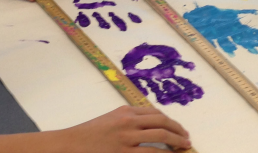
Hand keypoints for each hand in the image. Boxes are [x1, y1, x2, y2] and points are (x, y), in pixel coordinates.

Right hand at [58, 106, 191, 152]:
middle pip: (162, 122)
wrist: (71, 144)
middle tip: (186, 138)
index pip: (155, 113)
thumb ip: (128, 118)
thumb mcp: (110, 118)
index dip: (170, 120)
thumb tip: (149, 123)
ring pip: (161, 137)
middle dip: (178, 130)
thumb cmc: (89, 134)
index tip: (178, 128)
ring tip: (184, 147)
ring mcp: (127, 138)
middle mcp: (128, 121)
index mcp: (125, 111)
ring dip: (176, 142)